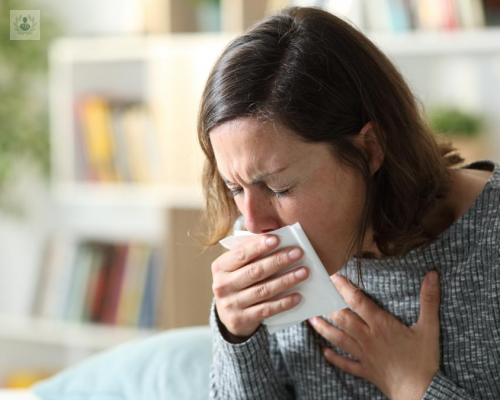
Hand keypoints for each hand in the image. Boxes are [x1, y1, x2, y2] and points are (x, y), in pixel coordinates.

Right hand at [212, 234, 309, 341]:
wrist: (228, 315)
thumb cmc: (238, 281)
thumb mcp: (236, 267)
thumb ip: (251, 254)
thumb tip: (277, 240)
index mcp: (220, 267)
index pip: (240, 253)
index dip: (258, 246)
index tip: (277, 239)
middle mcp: (222, 285)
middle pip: (255, 271)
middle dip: (278, 260)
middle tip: (298, 253)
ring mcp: (230, 304)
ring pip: (263, 290)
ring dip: (286, 280)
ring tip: (303, 272)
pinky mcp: (241, 320)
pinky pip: (266, 310)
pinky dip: (283, 303)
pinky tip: (297, 296)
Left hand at [308, 271, 440, 399]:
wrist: (420, 393)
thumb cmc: (424, 360)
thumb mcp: (430, 328)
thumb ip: (429, 300)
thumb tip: (432, 275)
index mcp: (381, 325)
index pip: (358, 301)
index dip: (345, 288)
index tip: (333, 277)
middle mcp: (368, 338)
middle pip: (343, 319)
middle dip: (329, 306)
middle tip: (317, 296)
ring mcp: (364, 355)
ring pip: (339, 339)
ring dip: (324, 329)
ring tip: (311, 319)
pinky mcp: (366, 370)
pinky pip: (346, 364)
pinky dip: (334, 358)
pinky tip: (324, 352)